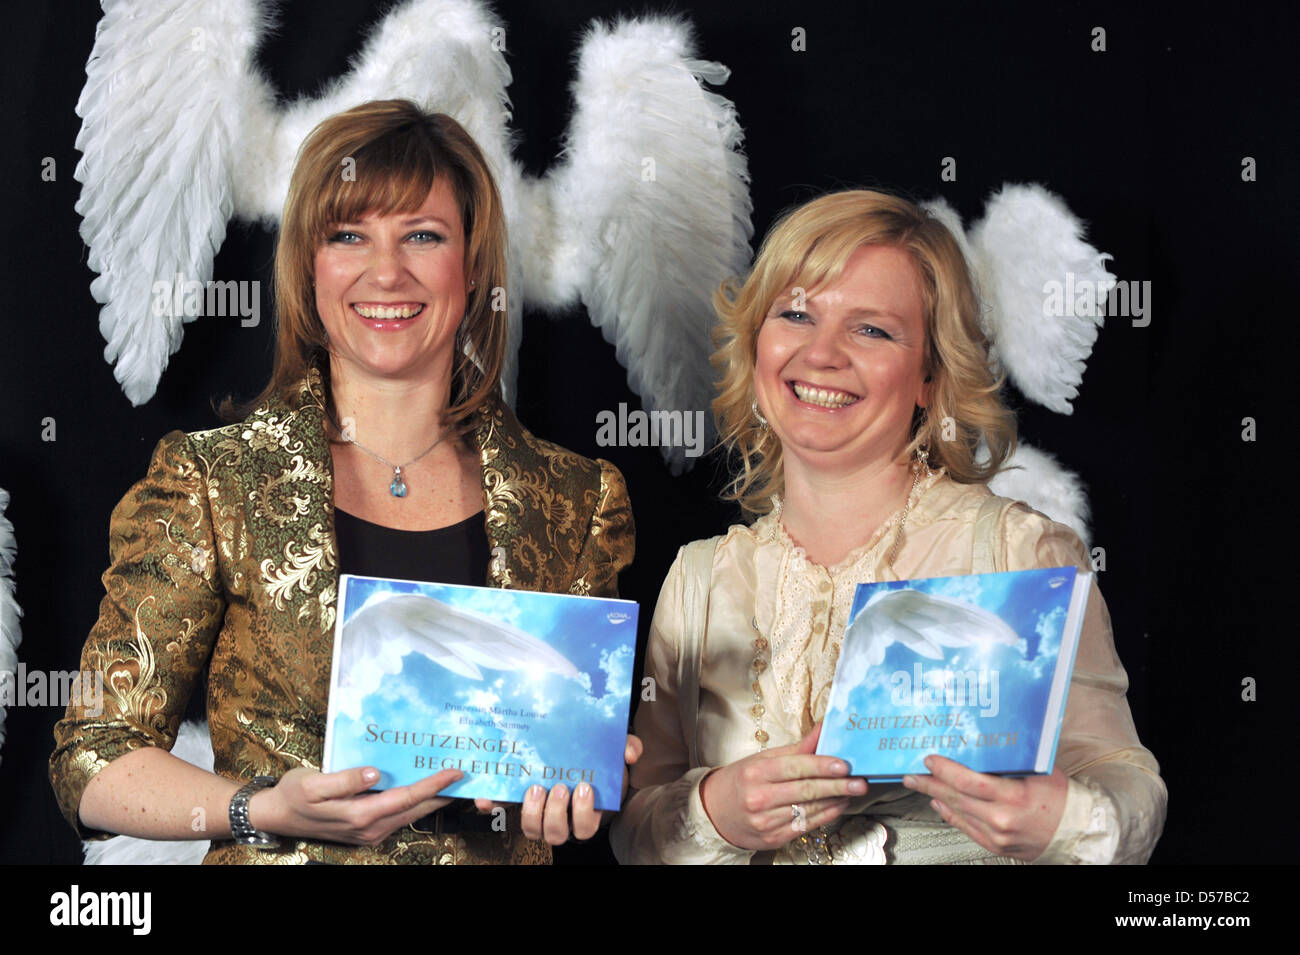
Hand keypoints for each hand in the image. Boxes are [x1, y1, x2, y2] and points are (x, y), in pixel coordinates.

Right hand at [250, 766, 462, 845]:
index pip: (406, 798)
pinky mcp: (369, 829)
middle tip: (469, 774)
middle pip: (416, 809)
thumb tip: (373, 773)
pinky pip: (400, 814)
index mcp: (360, 815)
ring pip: (411, 813)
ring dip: (433, 798)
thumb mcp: (313, 783)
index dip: (432, 785)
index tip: (455, 771)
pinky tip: (426, 787)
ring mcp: (371, 831)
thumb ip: (344, 780)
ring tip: (454, 778)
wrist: (278, 815)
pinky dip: (417, 801)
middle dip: (444, 793)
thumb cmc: (294, 794)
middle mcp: (371, 828)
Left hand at [474, 735, 643, 845]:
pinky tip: (488, 798)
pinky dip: (495, 805)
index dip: (583, 815)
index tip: (583, 788)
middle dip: (556, 813)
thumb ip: (627, 747)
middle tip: (559, 788)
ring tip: (536, 787)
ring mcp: (538, 812)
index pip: (585, 827)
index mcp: (586, 811)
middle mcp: (561, 818)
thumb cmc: (596, 760)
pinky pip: (504, 810)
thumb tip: (630, 752)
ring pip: (532, 829)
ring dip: (531, 812)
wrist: (574, 752)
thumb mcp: (613, 752)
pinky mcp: (518, 801)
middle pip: (556, 833)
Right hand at [699, 724, 866, 850]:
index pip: (795, 768)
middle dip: (837, 786)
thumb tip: (823, 730)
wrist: (715, 812)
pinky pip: (805, 826)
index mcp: (756, 773)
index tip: (844, 764)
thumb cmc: (741, 780)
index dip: (822, 766)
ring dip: (835, 801)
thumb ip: (796, 749)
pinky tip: (837, 805)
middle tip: (859, 781)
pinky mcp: (773, 838)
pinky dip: (825, 815)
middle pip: (806, 790)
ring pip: (808, 809)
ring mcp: (766, 822)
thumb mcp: (763, 759)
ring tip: (852, 791)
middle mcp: (760, 798)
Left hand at [902, 755, 1068, 859]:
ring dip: (936, 797)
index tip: (930, 759)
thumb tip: (984, 739)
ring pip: (959, 812)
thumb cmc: (1061, 797)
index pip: (969, 781)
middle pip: (957, 797)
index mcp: (1013, 796)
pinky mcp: (997, 846)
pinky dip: (951, 814)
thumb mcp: (1038, 769)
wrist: (1077, 830)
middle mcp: (1002, 818)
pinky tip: (940, 804)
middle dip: (930, 783)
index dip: (945, 770)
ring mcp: (998, 835)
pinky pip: (967, 828)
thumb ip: (1010, 759)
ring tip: (921, 785)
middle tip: (911, 774)